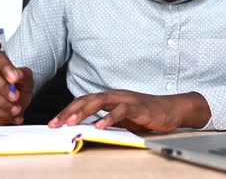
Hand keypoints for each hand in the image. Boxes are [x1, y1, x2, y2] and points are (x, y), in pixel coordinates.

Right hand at [0, 51, 33, 125]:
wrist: (10, 103)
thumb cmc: (17, 87)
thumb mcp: (26, 80)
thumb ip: (24, 76)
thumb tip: (18, 74)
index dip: (5, 67)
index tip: (14, 78)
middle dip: (2, 88)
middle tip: (16, 97)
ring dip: (2, 104)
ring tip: (16, 110)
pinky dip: (0, 115)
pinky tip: (11, 117)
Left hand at [47, 90, 211, 132]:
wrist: (171, 109)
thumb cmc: (146, 115)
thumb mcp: (122, 119)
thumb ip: (106, 121)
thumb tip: (86, 130)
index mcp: (110, 98)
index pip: (84, 101)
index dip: (68, 111)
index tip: (54, 123)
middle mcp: (116, 95)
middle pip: (88, 99)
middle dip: (70, 111)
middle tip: (56, 123)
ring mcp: (127, 99)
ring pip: (101, 101)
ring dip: (84, 111)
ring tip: (72, 123)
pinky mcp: (138, 106)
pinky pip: (121, 110)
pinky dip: (109, 117)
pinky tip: (100, 126)